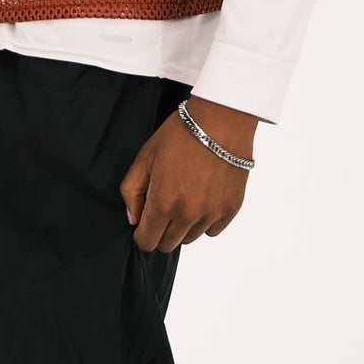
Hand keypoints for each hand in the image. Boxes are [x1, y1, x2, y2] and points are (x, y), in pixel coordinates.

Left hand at [120, 99, 258, 252]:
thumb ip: (132, 191)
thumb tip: (133, 219)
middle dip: (161, 230)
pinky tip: (203, 197)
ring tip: (185, 196)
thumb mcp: (145, 157)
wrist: (221, 120)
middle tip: (164, 204)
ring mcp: (211, 213)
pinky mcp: (231, 209)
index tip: (145, 221)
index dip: (142, 233)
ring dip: (183, 225)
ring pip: (191, 238)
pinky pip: (212, 230)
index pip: (147, 241)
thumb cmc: (181, 133)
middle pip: (168, 244)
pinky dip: (205, 220)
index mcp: (163, 202)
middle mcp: (188, 214)